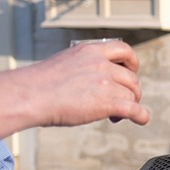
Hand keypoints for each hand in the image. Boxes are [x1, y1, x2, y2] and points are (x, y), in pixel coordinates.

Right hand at [25, 41, 149, 126]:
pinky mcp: (107, 102)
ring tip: (115, 115)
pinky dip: (141, 116)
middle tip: (119, 102)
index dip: (132, 62)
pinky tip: (141, 120)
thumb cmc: (37, 85)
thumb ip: (82, 69)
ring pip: (132, 95)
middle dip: (130, 91)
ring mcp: (105, 82)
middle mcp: (100, 64)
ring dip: (129, 105)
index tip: (131, 72)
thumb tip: (87, 83)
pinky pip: (134, 109)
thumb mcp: (63, 64)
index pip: (123, 49)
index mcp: (89, 51)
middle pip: (131, 78)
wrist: (28, 96)